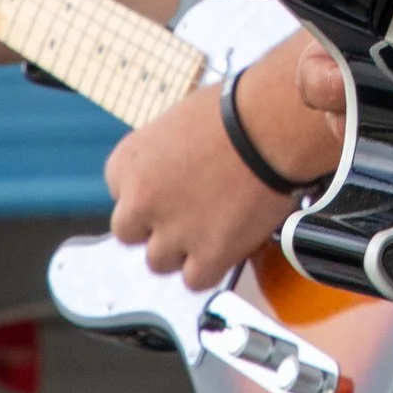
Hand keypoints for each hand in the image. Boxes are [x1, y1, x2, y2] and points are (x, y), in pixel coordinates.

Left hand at [102, 40, 339, 284]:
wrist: (272, 125)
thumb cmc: (235, 112)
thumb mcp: (177, 124)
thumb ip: (162, 158)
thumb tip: (173, 176)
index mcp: (127, 162)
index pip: (120, 193)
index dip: (150, 194)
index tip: (171, 189)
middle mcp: (140, 201)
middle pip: (129, 233)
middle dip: (155, 227)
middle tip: (186, 215)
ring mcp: (172, 232)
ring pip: (158, 262)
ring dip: (182, 250)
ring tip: (211, 229)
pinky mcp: (207, 255)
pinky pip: (195, 280)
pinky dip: (210, 268)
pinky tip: (226, 246)